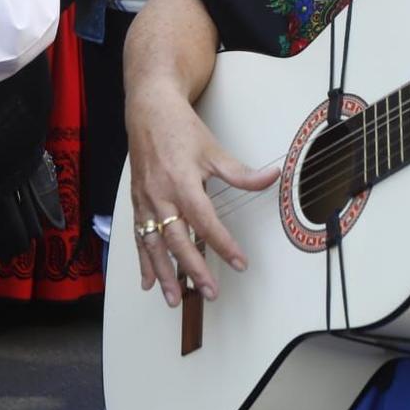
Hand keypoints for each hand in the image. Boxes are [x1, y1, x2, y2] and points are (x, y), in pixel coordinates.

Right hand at [125, 83, 278, 308]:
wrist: (148, 110)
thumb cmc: (181, 129)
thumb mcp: (214, 149)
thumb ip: (241, 173)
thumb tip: (272, 178)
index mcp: (182, 183)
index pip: (205, 222)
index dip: (223, 245)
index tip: (240, 263)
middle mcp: (160, 196)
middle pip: (177, 241)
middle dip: (193, 270)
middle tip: (210, 292)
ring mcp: (145, 201)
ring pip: (154, 245)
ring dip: (164, 275)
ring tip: (175, 299)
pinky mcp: (136, 202)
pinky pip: (139, 237)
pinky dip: (143, 261)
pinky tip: (148, 282)